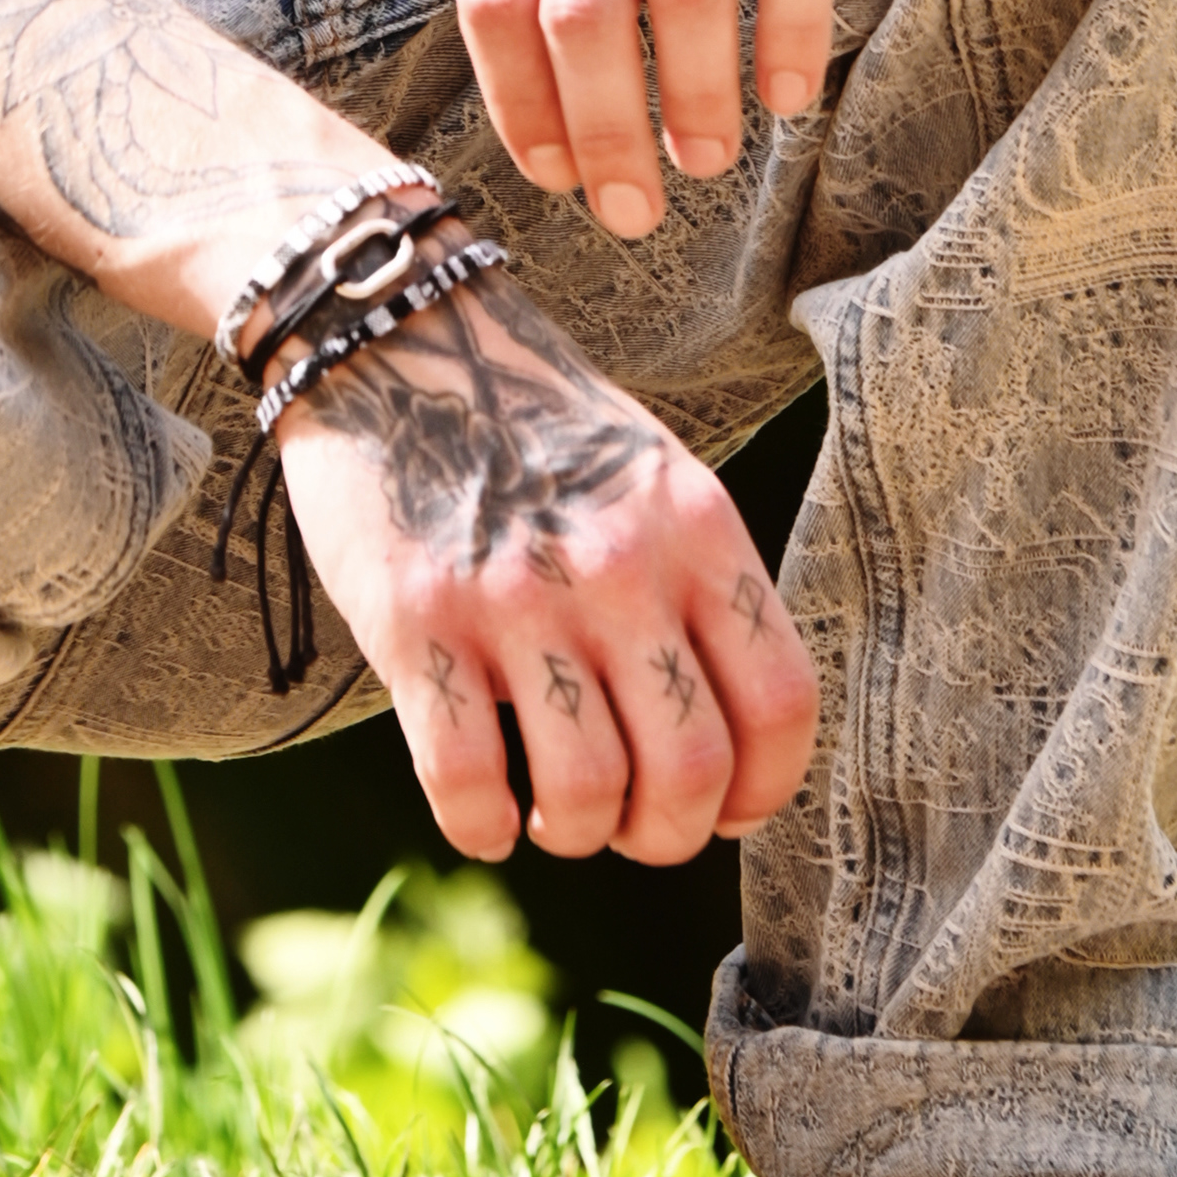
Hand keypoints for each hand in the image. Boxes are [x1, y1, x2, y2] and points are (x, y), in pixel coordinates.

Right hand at [272, 274, 816, 861]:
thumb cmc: (536, 430)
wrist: (397, 341)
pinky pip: (465, 783)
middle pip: (691, 770)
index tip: (728, 810)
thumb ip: (700, 590)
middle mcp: (618, 564)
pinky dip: (482, 830)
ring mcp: (515, 595)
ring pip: (586, 793)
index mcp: (695, 527)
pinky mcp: (416, 620)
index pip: (780, 701)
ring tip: (556, 814)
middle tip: (633, 827)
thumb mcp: (654, 479)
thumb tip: (734, 756)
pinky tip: (485, 814)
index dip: (764, 789)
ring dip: (577, 834)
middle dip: (667, 835)